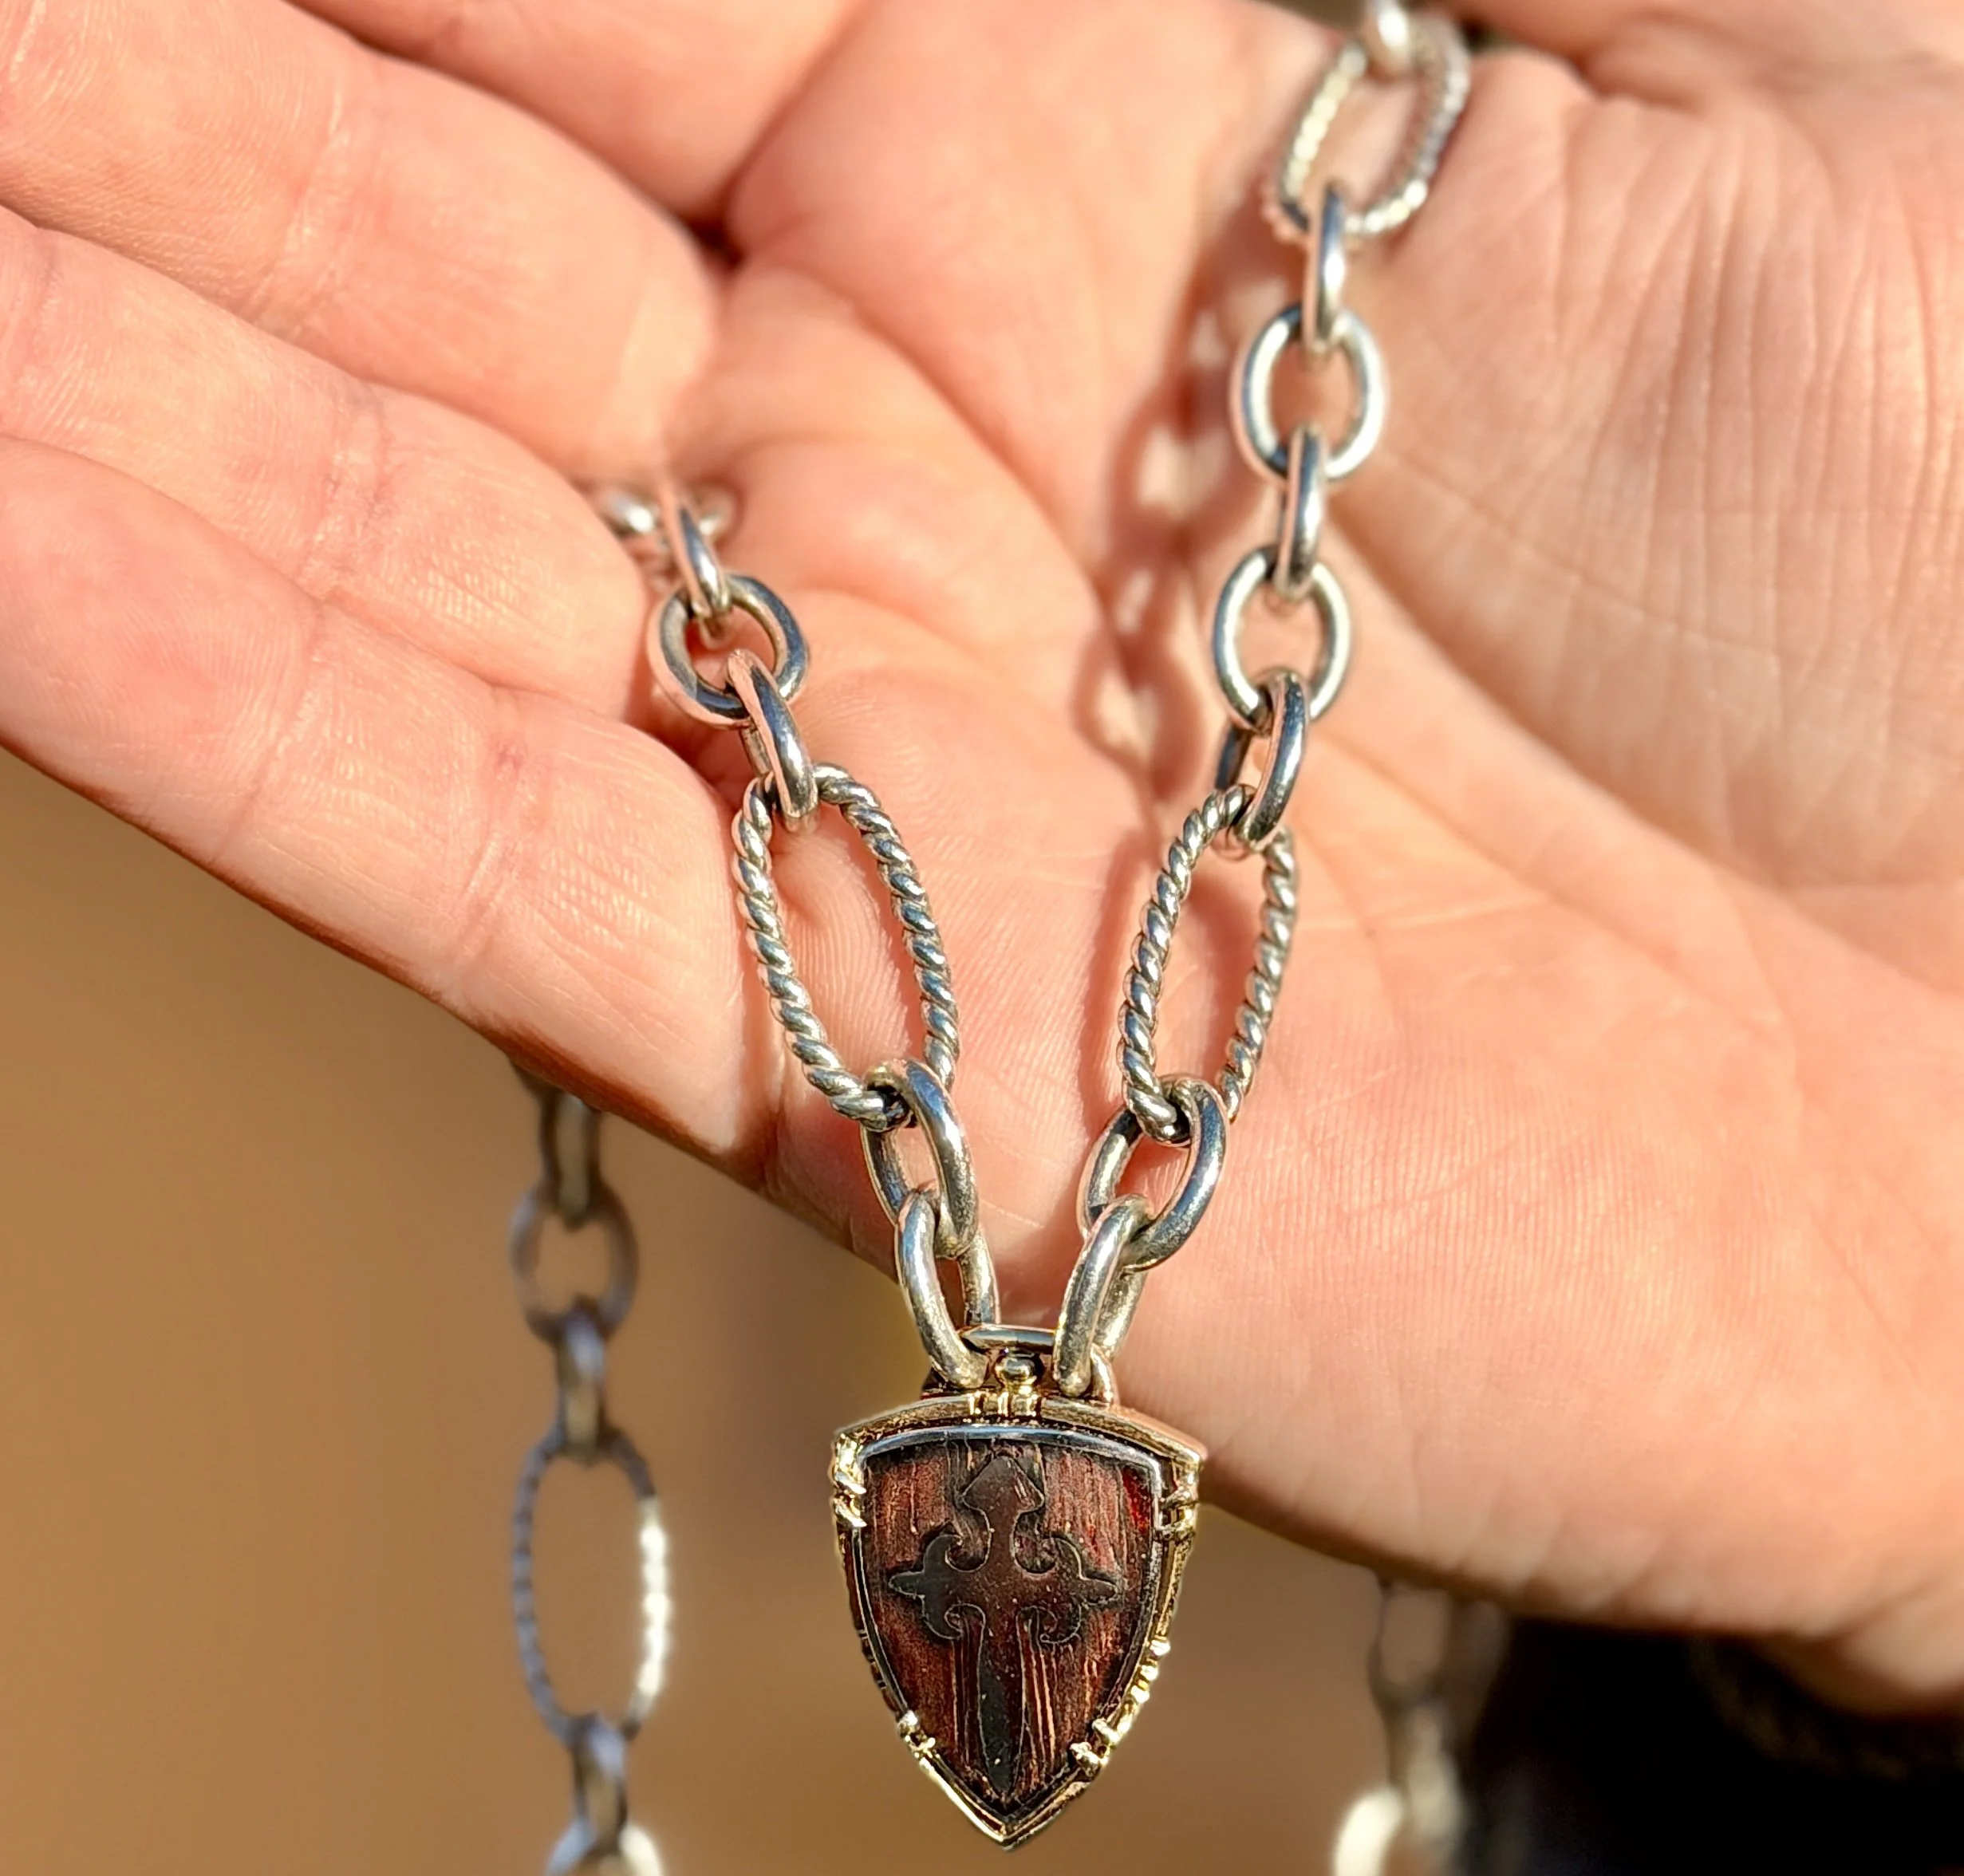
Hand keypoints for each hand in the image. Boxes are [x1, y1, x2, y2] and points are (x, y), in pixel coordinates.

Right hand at [3, 0, 1962, 1705]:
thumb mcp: (1755, 6)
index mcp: (1067, 109)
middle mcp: (879, 430)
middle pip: (371, 190)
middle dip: (110, 95)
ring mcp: (830, 762)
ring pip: (332, 506)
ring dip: (63, 350)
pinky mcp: (836, 1060)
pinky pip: (439, 834)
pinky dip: (172, 675)